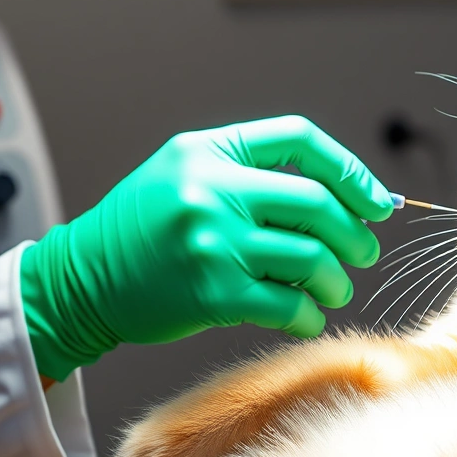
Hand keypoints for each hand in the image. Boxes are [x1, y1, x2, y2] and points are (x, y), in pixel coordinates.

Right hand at [21, 116, 394, 379]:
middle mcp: (212, 189)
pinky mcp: (213, 294)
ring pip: (311, 257)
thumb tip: (342, 193)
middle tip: (364, 252)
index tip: (375, 200)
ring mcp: (213, 242)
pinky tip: (307, 316)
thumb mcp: (184, 171)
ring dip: (335, 280)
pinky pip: (288, 304)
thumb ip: (250, 171)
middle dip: (355, 233)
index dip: (351, 170)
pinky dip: (308, 314)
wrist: (81, 281)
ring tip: (333, 289)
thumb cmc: (142, 229)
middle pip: (317, 202)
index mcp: (208, 150)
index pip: (301, 140)